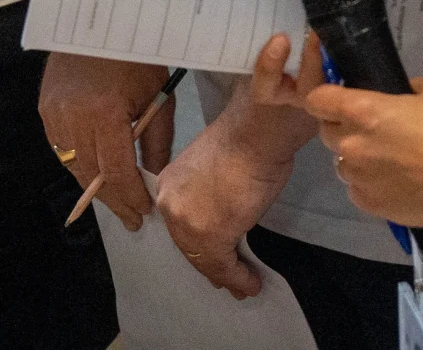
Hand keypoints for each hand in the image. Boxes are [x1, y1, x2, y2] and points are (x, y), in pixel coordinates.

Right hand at [41, 54, 174, 228]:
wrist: (101, 21)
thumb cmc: (137, 56)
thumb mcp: (157, 98)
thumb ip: (156, 143)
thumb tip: (155, 180)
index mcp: (105, 113)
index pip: (116, 171)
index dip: (130, 196)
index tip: (143, 212)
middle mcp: (73, 116)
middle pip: (92, 175)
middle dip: (114, 200)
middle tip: (131, 219)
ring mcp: (54, 112)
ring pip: (73, 165)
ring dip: (94, 185)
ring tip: (115, 200)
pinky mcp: (45, 107)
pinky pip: (61, 147)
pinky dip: (78, 162)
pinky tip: (95, 171)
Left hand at [153, 94, 307, 296]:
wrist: (254, 135)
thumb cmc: (243, 142)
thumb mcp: (213, 171)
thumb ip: (209, 196)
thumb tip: (226, 218)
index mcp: (169, 184)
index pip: (180, 224)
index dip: (197, 246)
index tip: (211, 259)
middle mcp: (170, 204)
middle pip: (188, 246)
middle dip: (210, 265)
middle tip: (227, 280)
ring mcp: (187, 223)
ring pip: (206, 260)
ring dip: (228, 277)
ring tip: (244, 287)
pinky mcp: (210, 237)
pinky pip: (224, 267)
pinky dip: (240, 279)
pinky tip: (251, 284)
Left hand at [254, 33, 422, 228]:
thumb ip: (409, 84)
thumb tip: (402, 92)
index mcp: (361, 110)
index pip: (316, 99)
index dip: (327, 98)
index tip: (341, 100)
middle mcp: (351, 143)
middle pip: (327, 132)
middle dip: (343, 128)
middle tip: (373, 130)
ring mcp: (357, 176)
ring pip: (342, 163)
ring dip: (357, 158)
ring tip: (387, 160)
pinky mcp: (368, 203)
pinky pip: (356, 189)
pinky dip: (368, 184)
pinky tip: (393, 181)